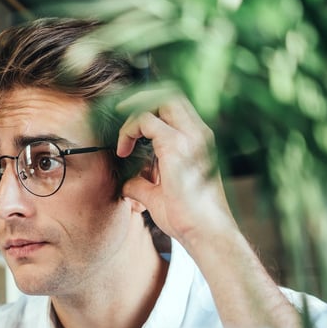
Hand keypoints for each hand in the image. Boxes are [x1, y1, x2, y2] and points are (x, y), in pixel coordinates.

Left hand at [116, 93, 236, 248]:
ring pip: (158, 100)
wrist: (207, 234)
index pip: (175, 105)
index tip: (130, 127)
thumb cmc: (188, 219)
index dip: (150, 106)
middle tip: (119, 118)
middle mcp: (198, 133)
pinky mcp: (177, 147)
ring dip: (133, 116)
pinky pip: (146, 120)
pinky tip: (123, 152)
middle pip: (169, 93)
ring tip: (122, 144)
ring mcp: (190, 137)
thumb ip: (143, 183)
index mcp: (199, 140)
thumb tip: (127, 183)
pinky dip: (129, 130)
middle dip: (139, 100)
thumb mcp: (159, 196)